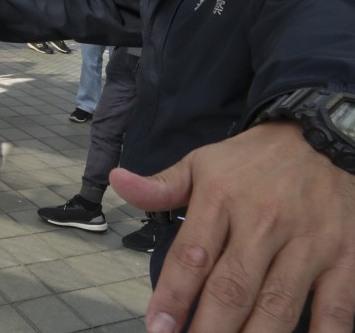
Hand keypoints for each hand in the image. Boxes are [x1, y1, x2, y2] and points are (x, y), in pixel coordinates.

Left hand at [110, 122, 354, 332]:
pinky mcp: (345, 258)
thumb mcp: (202, 163)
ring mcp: (309, 243)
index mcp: (221, 198)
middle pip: (232, 289)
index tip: (157, 329)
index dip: (172, 297)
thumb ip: (161, 187)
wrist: (324, 136)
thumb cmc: (252, 160)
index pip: (191, 257)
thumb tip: (117, 181)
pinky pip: (337, 308)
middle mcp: (263, 223)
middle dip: (208, 330)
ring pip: (278, 305)